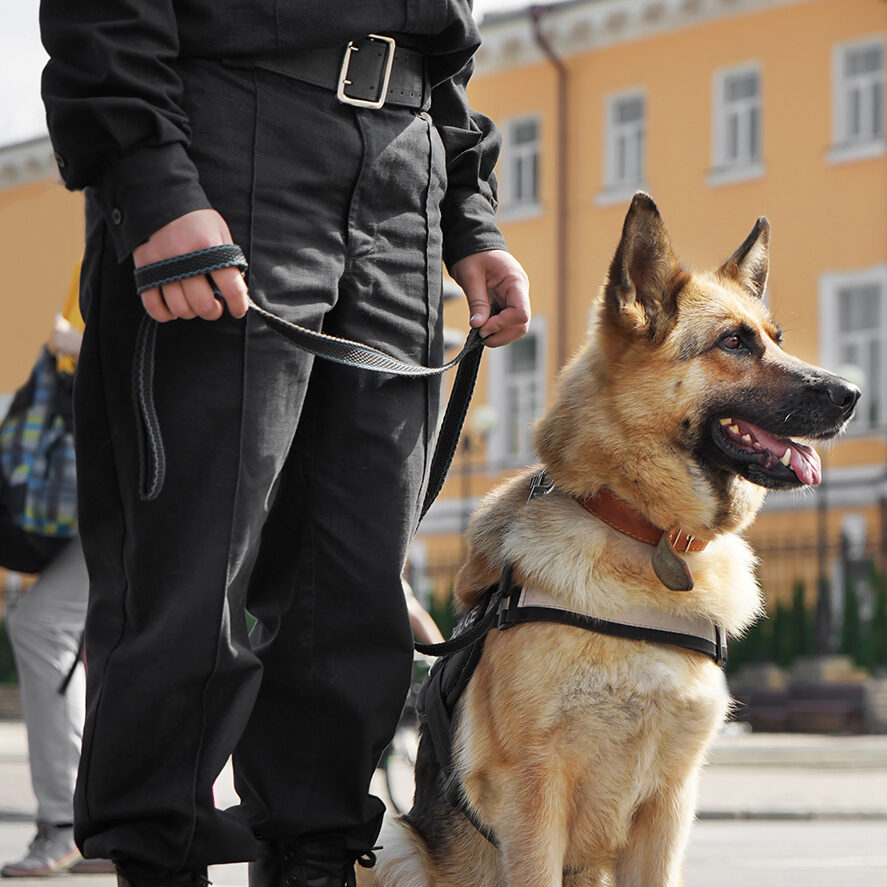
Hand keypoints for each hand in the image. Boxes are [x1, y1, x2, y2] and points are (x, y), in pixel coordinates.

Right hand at [133, 209, 248, 321]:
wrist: (161, 198)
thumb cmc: (197, 220)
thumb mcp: (220, 233)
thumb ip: (228, 260)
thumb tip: (236, 292)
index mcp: (209, 247)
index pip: (231, 287)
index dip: (238, 305)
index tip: (238, 310)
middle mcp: (185, 257)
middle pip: (203, 303)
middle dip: (213, 311)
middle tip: (214, 306)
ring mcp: (162, 263)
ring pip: (179, 307)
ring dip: (191, 312)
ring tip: (194, 303)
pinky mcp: (144, 267)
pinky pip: (153, 305)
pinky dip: (165, 314)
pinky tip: (173, 309)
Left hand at [449, 249, 529, 347]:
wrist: (473, 245)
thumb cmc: (473, 255)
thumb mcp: (471, 276)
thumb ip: (477, 301)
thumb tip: (478, 325)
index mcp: (516, 282)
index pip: (521, 313)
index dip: (502, 324)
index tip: (482, 327)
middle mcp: (520, 293)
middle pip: (522, 325)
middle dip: (502, 335)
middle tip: (480, 336)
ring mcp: (515, 299)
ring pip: (517, 328)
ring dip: (500, 335)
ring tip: (480, 334)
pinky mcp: (507, 304)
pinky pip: (507, 323)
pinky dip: (496, 330)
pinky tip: (482, 328)